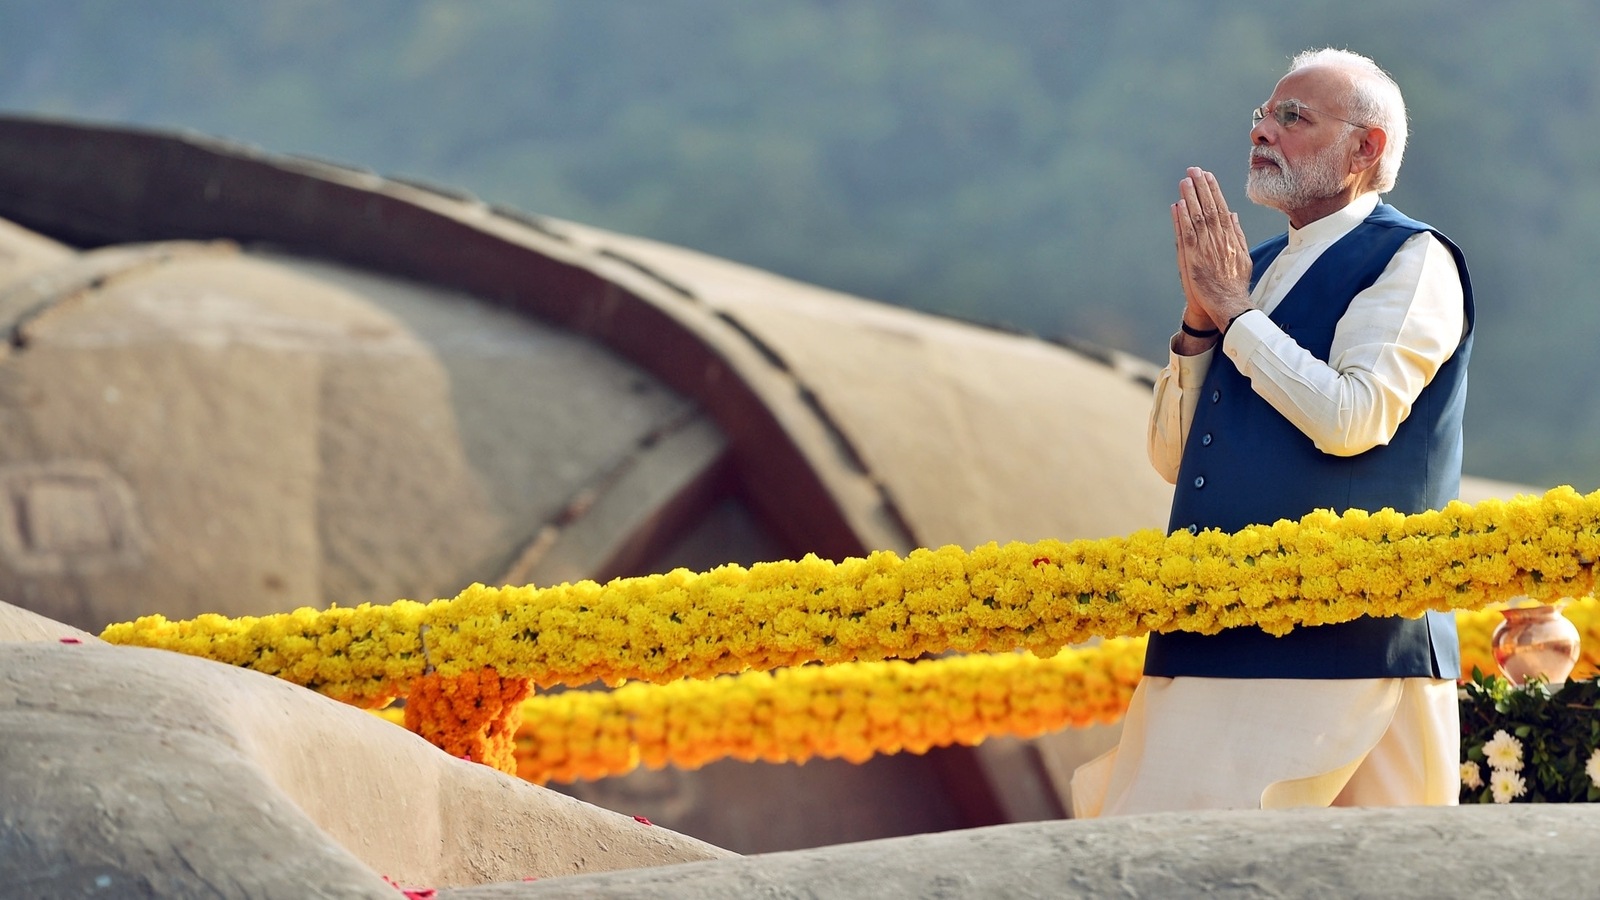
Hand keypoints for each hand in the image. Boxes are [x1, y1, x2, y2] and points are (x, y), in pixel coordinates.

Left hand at [1173, 167, 1253, 327]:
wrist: (1228, 304)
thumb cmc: (1234, 283)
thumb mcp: (1243, 255)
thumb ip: (1237, 234)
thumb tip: (1233, 214)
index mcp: (1231, 237)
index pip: (1221, 208)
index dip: (1213, 190)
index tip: (1207, 176)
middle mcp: (1219, 240)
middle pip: (1210, 208)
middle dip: (1201, 187)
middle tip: (1193, 170)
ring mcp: (1206, 248)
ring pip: (1198, 217)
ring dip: (1191, 198)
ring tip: (1184, 181)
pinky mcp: (1194, 259)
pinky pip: (1187, 234)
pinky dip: (1182, 219)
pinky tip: (1178, 205)